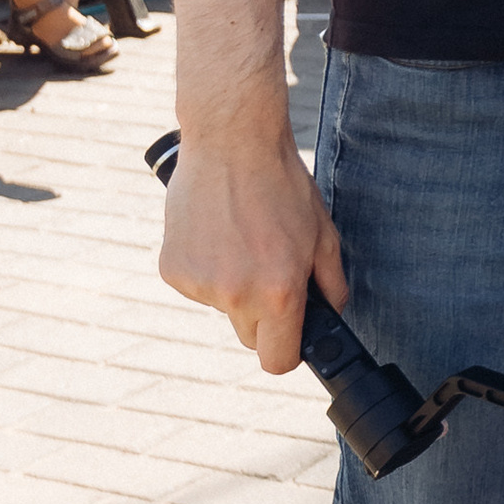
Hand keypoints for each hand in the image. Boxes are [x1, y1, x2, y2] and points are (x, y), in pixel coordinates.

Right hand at [161, 129, 347, 375]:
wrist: (232, 142)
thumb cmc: (282, 186)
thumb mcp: (323, 235)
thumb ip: (331, 285)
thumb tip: (332, 315)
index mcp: (278, 293)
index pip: (277, 361)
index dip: (287, 351)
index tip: (289, 337)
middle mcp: (235, 295)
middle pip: (249, 337)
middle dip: (262, 316)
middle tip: (269, 271)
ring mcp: (199, 284)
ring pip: (222, 307)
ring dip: (233, 286)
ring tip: (241, 238)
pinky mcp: (172, 269)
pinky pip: (197, 286)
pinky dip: (207, 268)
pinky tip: (216, 233)